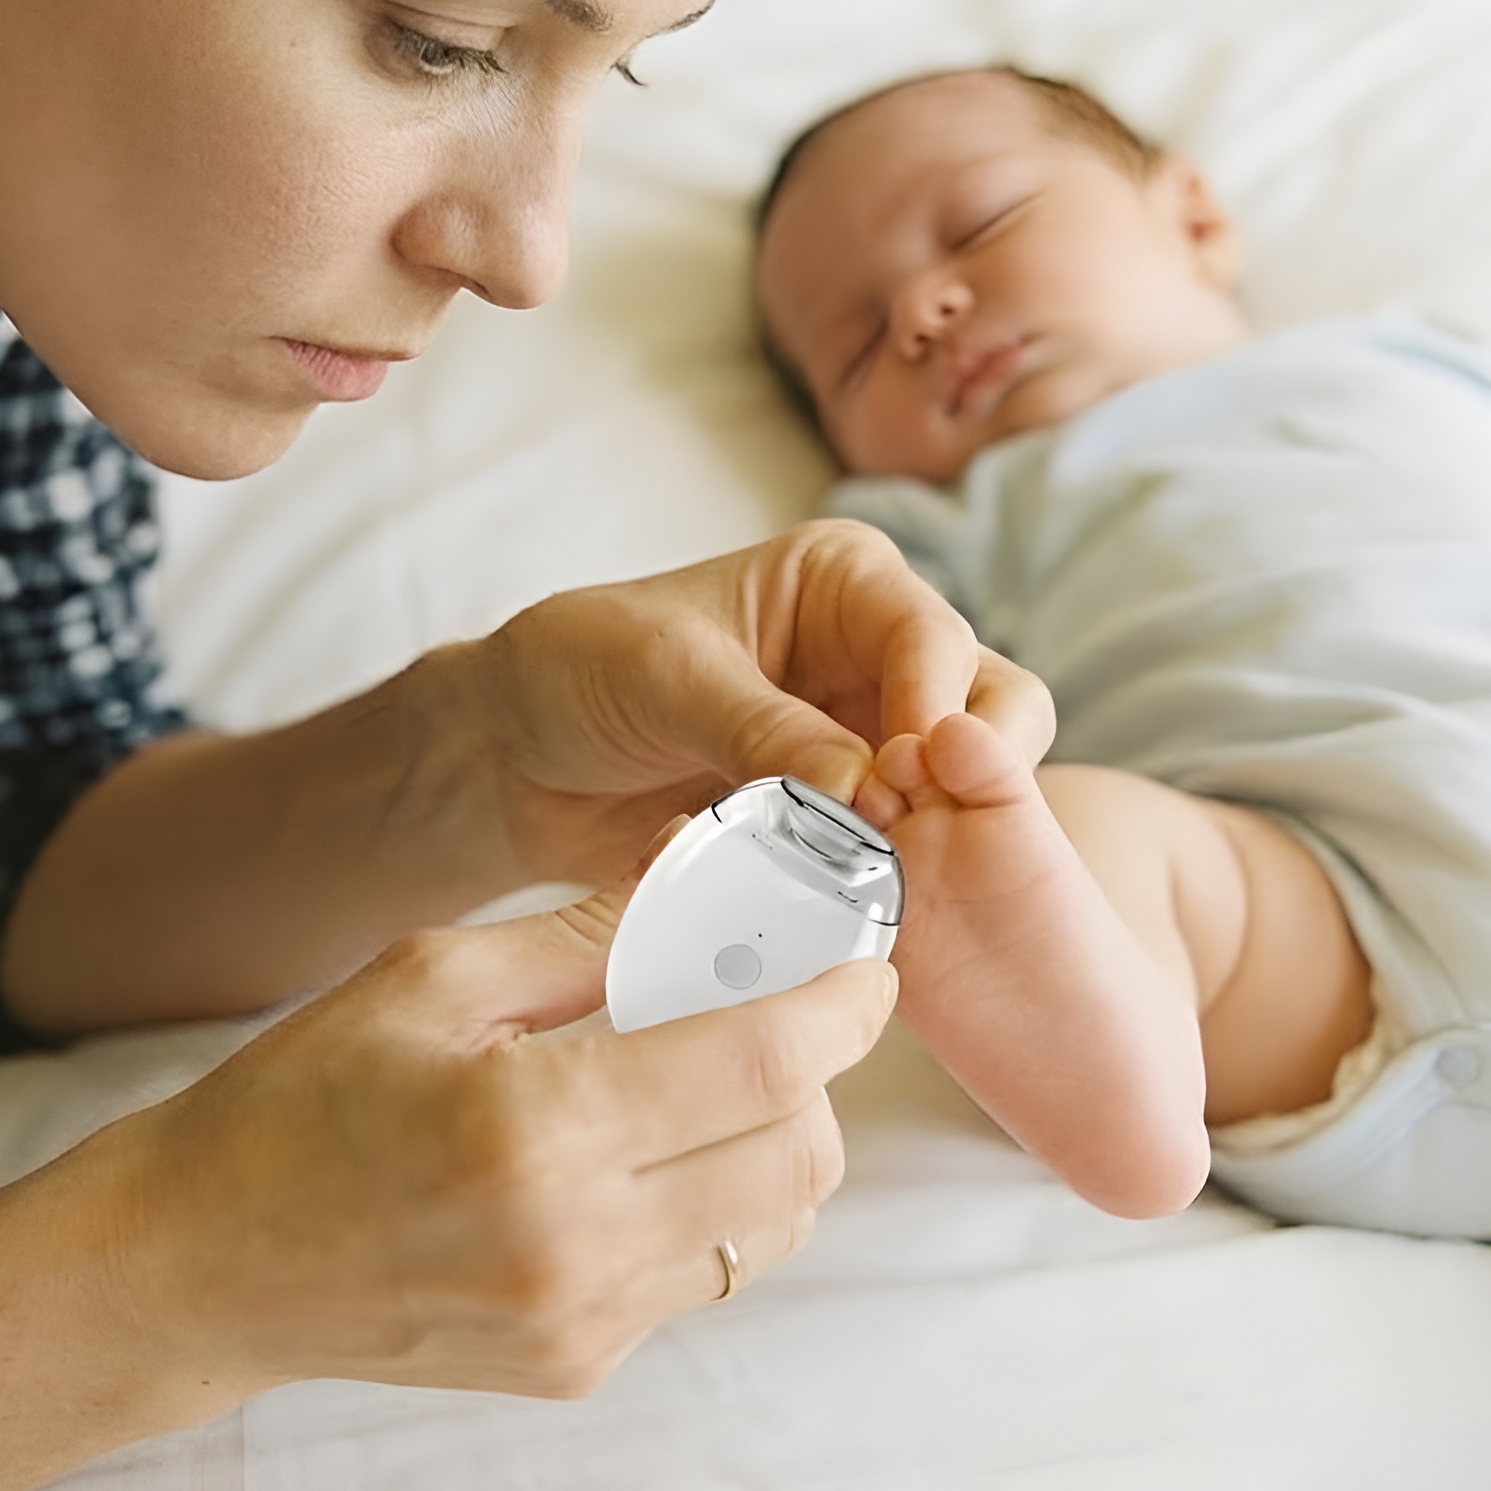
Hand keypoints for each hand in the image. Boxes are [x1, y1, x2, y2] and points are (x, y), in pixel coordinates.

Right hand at [104, 881, 896, 1402]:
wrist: (212, 1258)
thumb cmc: (306, 1093)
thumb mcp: (438, 974)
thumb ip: (595, 931)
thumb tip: (710, 869)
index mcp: (534, 1127)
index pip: (761, 1063)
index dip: (840, 1001)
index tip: (865, 955)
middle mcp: (575, 1246)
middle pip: (798, 1152)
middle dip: (818, 1065)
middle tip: (778, 998)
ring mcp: (583, 1323)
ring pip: (774, 1223)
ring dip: (778, 1133)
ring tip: (710, 1068)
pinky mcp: (580, 1364)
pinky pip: (708, 1271)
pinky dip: (718, 1195)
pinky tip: (647, 1142)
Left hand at [467, 519, 1054, 888]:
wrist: (508, 754)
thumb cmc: (576, 669)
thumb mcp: (665, 677)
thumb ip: (763, 728)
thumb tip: (863, 789)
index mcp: (844, 584)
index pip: (931, 639)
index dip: (932, 711)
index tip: (904, 780)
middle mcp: (871, 661)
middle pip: (983, 718)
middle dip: (953, 780)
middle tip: (894, 835)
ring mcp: (861, 748)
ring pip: (950, 802)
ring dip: (909, 844)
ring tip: (852, 881)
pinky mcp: (834, 826)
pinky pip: (885, 862)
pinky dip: (856, 889)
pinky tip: (804, 905)